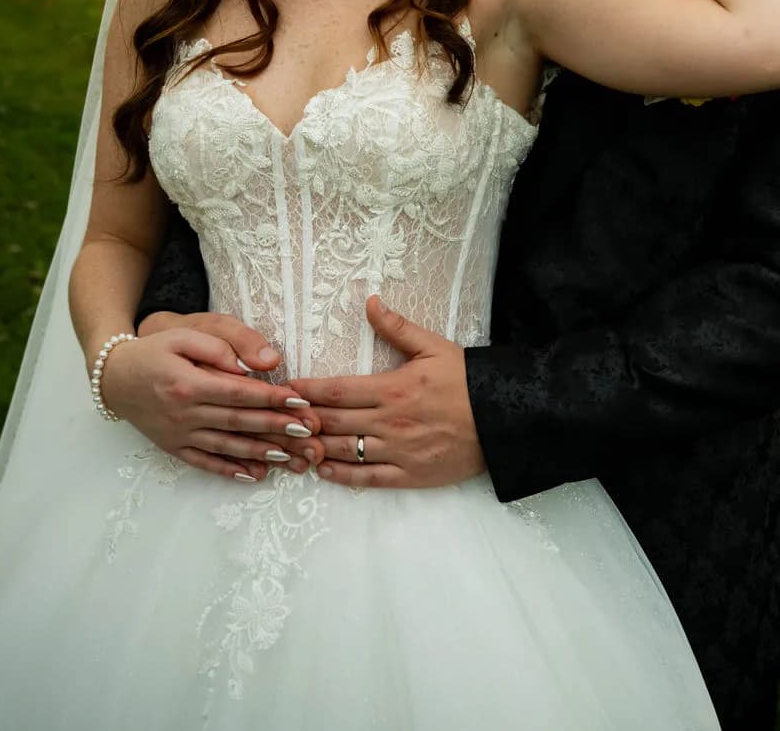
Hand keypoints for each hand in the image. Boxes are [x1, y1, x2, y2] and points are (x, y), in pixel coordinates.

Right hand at [102, 321, 324, 481]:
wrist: (114, 378)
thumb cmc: (154, 351)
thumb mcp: (183, 335)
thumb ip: (217, 347)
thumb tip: (249, 366)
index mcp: (187, 384)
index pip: (238, 393)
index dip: (271, 397)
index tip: (300, 400)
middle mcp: (183, 414)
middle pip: (238, 422)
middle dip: (276, 427)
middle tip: (308, 431)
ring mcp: (178, 435)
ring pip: (226, 446)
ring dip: (260, 452)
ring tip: (291, 456)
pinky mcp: (173, 448)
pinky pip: (205, 462)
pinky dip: (230, 470)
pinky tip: (254, 475)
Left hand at [294, 297, 485, 488]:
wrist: (502, 419)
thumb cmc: (466, 380)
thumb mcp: (434, 346)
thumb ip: (397, 327)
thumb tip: (370, 301)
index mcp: (392, 388)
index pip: (338, 391)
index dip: (307, 391)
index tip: (287, 389)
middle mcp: (389, 422)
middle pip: (333, 422)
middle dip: (302, 420)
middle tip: (277, 418)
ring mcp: (398, 451)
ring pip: (344, 452)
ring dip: (314, 449)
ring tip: (291, 445)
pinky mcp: (409, 475)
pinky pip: (366, 478)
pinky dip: (341, 476)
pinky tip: (322, 470)